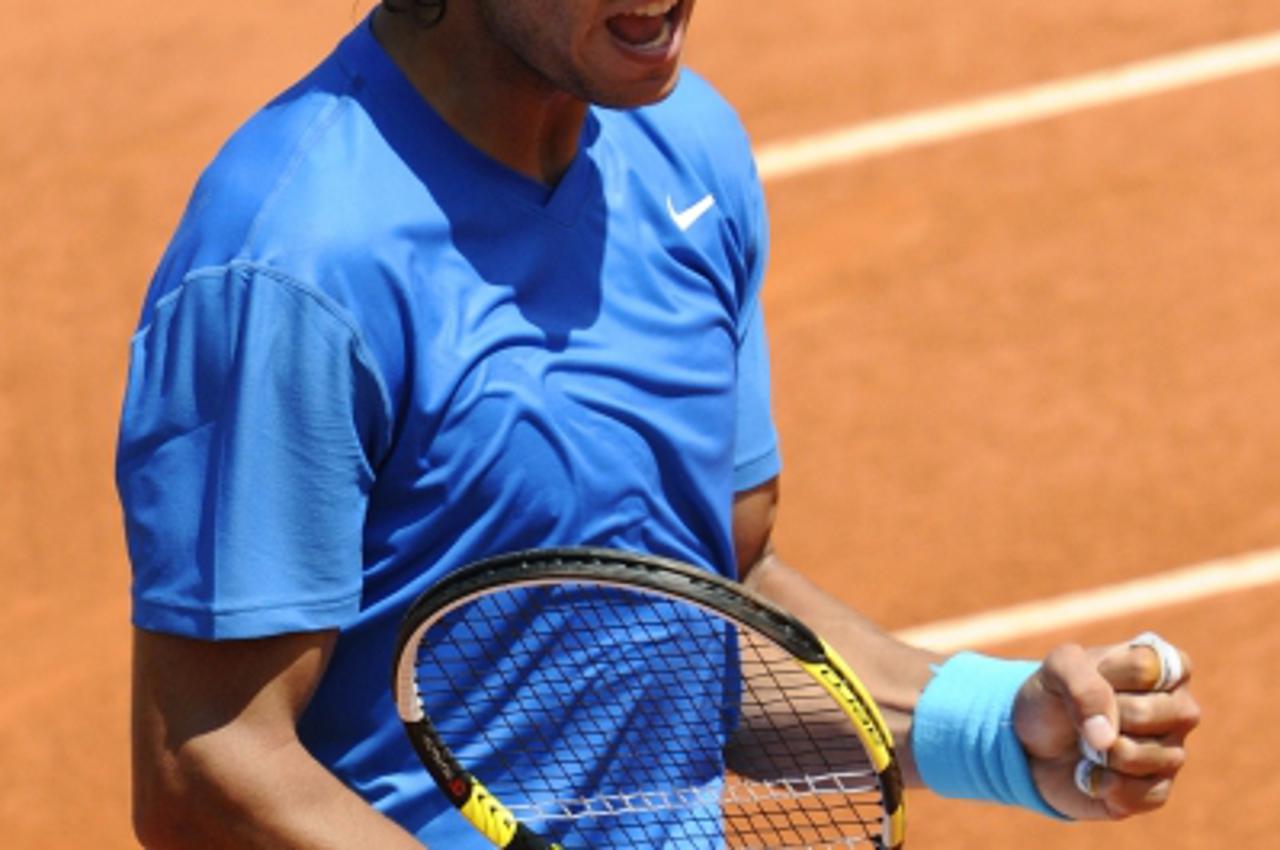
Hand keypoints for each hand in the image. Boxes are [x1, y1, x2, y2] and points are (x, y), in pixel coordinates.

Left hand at [1012, 636, 1200, 819]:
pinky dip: (1100, 783)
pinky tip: (1093, 772)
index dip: (1103, 674)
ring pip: (1138, 756)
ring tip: (1090, 743)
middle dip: (1099, 715)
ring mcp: (1173, 751)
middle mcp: (1180, 708)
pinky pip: (1136, 794)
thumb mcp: (1056, 668)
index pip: (1144, 668)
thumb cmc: (1054, 697)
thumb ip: (1081, 683)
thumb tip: (1107, 738)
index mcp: (1166, 666)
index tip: (1089, 674)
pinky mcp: (1157, 790)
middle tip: (1087, 714)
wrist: (1033, 743)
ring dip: (1097, 752)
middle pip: (1145, 713)